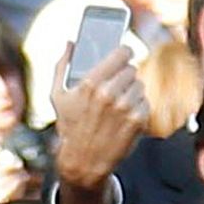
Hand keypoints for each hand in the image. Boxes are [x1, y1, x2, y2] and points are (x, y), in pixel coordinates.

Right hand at [52, 44, 147, 190]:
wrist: (84, 160)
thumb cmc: (70, 127)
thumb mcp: (58, 95)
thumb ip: (62, 65)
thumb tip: (70, 43)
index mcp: (91, 83)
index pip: (121, 54)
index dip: (124, 52)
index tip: (124, 53)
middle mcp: (109, 94)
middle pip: (131, 70)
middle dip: (125, 75)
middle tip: (117, 83)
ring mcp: (125, 108)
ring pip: (139, 86)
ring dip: (132, 91)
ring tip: (119, 101)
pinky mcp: (137, 121)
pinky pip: (145, 103)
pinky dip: (138, 107)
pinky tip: (125, 114)